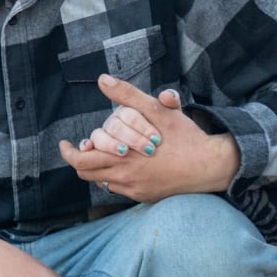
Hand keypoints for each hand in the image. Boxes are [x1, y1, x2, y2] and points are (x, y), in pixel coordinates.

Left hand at [59, 74, 237, 201]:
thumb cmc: (185, 137)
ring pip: (102, 182)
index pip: (81, 161)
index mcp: (124, 157)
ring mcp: (135, 190)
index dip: (68, 152)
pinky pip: (120, 188)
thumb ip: (128, 95)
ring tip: (104, 153)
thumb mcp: (158, 110)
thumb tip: (103, 80)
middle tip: (79, 148)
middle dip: (79, 160)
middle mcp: (126, 177)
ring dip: (98, 168)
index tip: (65, 143)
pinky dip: (116, 176)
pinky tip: (126, 163)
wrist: (211, 166)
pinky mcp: (145, 196)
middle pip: (87, 174)